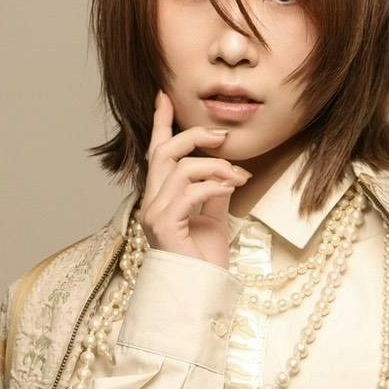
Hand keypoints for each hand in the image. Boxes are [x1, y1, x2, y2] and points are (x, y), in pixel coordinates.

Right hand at [139, 89, 251, 268]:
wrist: (201, 291)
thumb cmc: (203, 262)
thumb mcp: (214, 219)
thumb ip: (214, 192)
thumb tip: (225, 170)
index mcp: (160, 198)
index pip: (156, 153)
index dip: (160, 123)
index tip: (164, 96)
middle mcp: (152, 202)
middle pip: (165, 151)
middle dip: (195, 136)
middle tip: (223, 137)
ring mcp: (155, 213)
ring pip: (181, 168)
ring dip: (216, 168)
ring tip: (237, 177)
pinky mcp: (165, 225)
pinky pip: (191, 192)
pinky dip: (215, 186)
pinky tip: (231, 189)